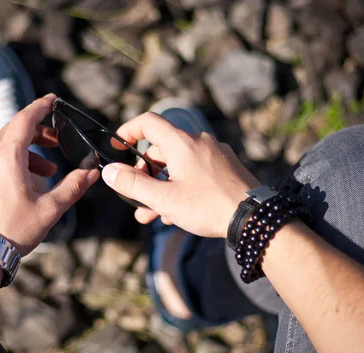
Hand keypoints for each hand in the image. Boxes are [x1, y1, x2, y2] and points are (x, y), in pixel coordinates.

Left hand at [0, 94, 98, 254]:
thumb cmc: (12, 231)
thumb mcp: (50, 209)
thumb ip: (73, 187)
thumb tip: (92, 173)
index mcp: (6, 158)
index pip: (25, 120)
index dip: (40, 107)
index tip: (52, 100)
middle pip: (12, 131)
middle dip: (36, 132)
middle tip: (55, 141)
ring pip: (0, 147)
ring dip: (24, 151)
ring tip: (46, 172)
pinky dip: (7, 162)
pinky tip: (20, 183)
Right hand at [101, 112, 259, 237]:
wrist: (254, 218)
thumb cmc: (208, 206)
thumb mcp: (164, 199)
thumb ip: (133, 184)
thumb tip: (108, 171)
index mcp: (181, 143)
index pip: (148, 122)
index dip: (128, 131)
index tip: (117, 146)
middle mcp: (198, 142)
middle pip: (161, 149)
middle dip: (144, 174)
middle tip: (135, 197)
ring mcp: (214, 154)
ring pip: (177, 165)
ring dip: (161, 186)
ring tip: (151, 214)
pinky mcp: (225, 167)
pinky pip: (195, 171)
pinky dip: (180, 186)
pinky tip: (176, 212)